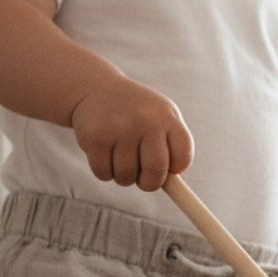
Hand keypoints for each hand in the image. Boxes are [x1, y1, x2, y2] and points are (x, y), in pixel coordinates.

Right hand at [71, 75, 193, 190]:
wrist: (95, 87)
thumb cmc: (136, 113)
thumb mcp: (160, 118)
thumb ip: (172, 148)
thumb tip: (176, 189)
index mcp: (167, 116)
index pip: (182, 158)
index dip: (174, 171)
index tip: (167, 168)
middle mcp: (146, 120)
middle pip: (156, 172)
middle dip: (149, 183)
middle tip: (142, 177)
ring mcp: (120, 127)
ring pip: (127, 177)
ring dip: (123, 176)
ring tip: (120, 157)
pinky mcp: (96, 136)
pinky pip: (104, 173)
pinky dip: (104, 171)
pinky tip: (104, 153)